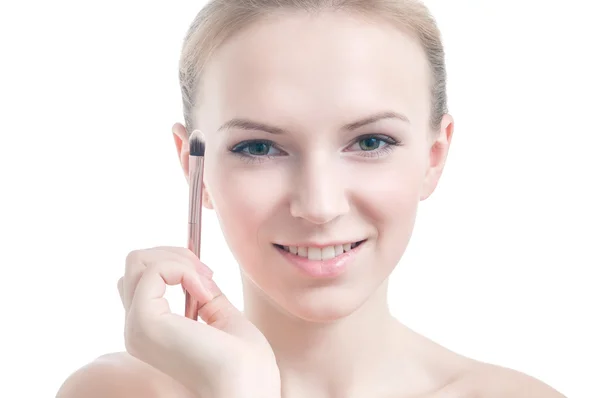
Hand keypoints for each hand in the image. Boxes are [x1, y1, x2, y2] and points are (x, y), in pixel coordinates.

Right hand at [117, 246, 280, 397]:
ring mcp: (137, 327)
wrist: (249, 390)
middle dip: (174, 254)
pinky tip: (203, 291)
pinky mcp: (144, 322)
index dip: (174, 265)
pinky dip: (182, 269)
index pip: (141, 279)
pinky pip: (152, 270)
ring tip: (205, 280)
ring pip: (137, 261)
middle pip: (134, 264)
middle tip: (207, 274)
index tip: (207, 276)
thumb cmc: (245, 365)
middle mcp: (137, 329)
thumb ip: (203, 293)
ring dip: (178, 258)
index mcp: (153, 331)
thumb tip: (193, 266)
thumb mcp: (223, 317)